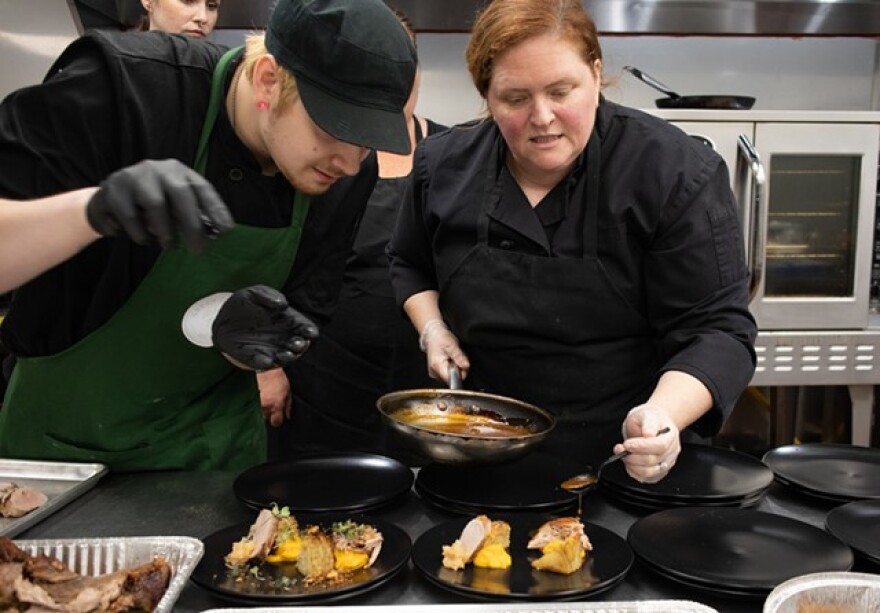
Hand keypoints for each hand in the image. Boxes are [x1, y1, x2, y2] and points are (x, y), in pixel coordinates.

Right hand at [86, 159, 233, 251]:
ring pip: (155, 204)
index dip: (216, 209)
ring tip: (169, 246)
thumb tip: (216, 235)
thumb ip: (191, 215)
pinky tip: (144, 240)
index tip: (227, 231)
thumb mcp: (172, 206)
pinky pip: (131, 217)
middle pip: (180, 193)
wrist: (105, 202)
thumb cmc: (147, 206)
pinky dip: (140, 234)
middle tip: (199, 249)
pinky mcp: (113, 191)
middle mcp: (157, 168)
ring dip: (165, 231)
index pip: (202, 188)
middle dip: (192, 224)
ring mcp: (134, 176)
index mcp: (178, 171)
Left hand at [212, 285, 318, 370]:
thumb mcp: (255, 293)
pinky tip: (265, 360)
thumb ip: (270, 296)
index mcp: (288, 320)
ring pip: (285, 357)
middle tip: (297, 343)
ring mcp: (271, 348)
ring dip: (287, 358)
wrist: (222, 317)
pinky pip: (263, 363)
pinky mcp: (256, 357)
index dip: (309, 330)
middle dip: (300, 346)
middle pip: (299, 344)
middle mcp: (283, 336)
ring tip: (285, 354)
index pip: (304, 327)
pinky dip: (265, 363)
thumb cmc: (245, 303)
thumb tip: (283, 305)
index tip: (310, 332)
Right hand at [257, 369, 291, 426]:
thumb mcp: (288, 392)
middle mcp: (266, 407)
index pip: (276, 422)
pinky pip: (256, 408)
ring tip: (267, 402)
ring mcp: (258, 403)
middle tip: (273, 408)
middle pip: (267, 419)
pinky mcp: (252, 399)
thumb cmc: (278, 380)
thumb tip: (288, 416)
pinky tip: (262, 399)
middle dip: (270, 416)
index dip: (278, 421)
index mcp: (276, 405)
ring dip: (264, 411)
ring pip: (261, 414)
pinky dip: (259, 406)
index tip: (278, 417)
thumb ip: (288, 406)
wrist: (266, 370)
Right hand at [419, 319, 469, 382]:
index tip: (461, 363)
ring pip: (451, 377)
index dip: (461, 372)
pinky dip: (451, 368)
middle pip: (453, 379)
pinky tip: (449, 360)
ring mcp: (434, 374)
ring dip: (455, 368)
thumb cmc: (440, 337)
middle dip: (458, 369)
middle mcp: (434, 373)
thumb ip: (459, 357)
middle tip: (456, 357)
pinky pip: (448, 374)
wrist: (431, 335)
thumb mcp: (452, 344)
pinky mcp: (436, 373)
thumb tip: (466, 366)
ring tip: (452, 357)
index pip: (453, 379)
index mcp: (437, 366)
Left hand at [615, 403, 680, 483]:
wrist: (650, 424)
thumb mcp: (647, 414)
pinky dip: (633, 472)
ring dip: (631, 465)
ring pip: (649, 472)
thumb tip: (648, 434)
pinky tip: (629, 463)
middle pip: (652, 461)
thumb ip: (648, 424)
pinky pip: (646, 478)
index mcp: (670, 436)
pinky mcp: (658, 473)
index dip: (642, 447)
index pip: (660, 446)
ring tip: (623, 454)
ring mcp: (665, 464)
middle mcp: (671, 452)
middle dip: (632, 455)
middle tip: (621, 448)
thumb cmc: (649, 419)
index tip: (627, 444)